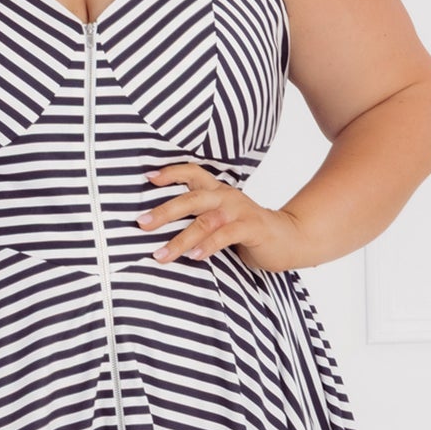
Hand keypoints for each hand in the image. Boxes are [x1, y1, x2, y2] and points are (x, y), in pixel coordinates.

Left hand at [137, 160, 301, 273]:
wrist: (289, 239)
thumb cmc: (249, 231)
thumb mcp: (221, 220)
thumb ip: (199, 218)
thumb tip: (161, 227)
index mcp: (218, 191)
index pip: (193, 173)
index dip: (171, 172)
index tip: (148, 177)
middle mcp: (227, 197)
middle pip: (191, 198)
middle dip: (164, 211)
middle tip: (141, 224)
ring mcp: (240, 211)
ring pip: (205, 220)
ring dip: (180, 239)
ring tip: (160, 255)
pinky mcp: (252, 228)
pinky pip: (226, 235)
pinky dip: (208, 246)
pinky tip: (193, 257)